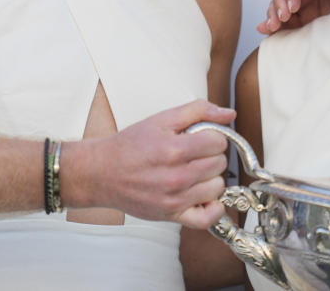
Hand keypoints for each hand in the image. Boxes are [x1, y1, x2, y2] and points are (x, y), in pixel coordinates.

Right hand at [68, 100, 234, 228]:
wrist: (101, 172)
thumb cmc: (129, 146)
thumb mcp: (161, 119)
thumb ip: (197, 111)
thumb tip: (228, 113)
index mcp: (173, 149)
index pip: (218, 142)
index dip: (212, 137)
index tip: (201, 138)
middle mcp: (176, 176)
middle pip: (219, 164)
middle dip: (211, 155)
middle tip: (195, 153)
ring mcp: (174, 198)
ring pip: (217, 187)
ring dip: (210, 178)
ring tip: (195, 171)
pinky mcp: (171, 215)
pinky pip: (207, 218)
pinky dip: (213, 207)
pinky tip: (203, 195)